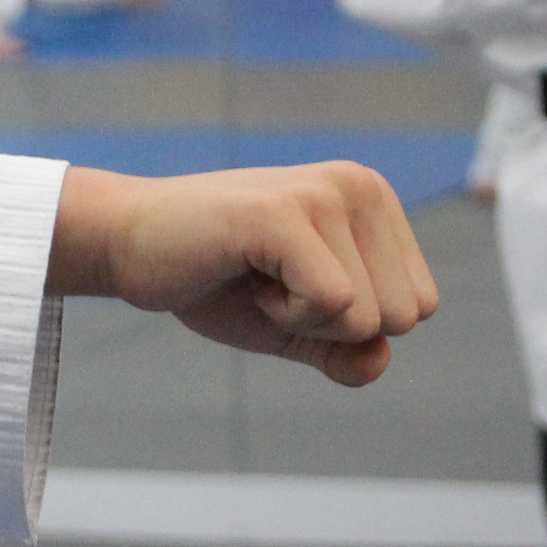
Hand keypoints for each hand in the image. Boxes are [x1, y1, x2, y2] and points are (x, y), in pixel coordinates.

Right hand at [50, 164, 436, 386]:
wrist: (128, 245)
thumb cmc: (214, 281)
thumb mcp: (296, 327)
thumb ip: (348, 350)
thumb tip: (378, 359)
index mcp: (376, 203)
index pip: (418, 308)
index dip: (350, 323)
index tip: (293, 286)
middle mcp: (361, 187)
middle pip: (401, 317)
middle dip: (331, 325)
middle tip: (271, 284)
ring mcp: (325, 194)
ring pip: (368, 317)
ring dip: (301, 319)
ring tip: (255, 275)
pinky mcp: (287, 214)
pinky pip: (331, 304)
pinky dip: (282, 314)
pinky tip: (243, 275)